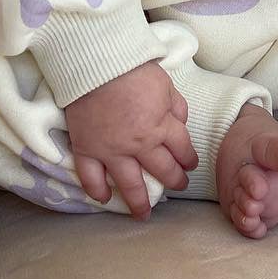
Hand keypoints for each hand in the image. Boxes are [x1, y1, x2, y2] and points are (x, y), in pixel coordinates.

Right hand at [63, 61, 198, 219]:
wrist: (96, 63)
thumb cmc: (133, 69)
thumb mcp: (165, 85)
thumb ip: (175, 107)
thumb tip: (180, 122)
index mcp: (162, 127)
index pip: (182, 150)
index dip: (188, 159)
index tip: (190, 164)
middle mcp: (140, 145)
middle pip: (162, 171)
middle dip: (174, 181)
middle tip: (178, 186)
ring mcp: (112, 151)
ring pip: (129, 184)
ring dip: (139, 202)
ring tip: (144, 215)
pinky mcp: (87, 149)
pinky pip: (91, 177)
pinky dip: (96, 190)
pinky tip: (103, 199)